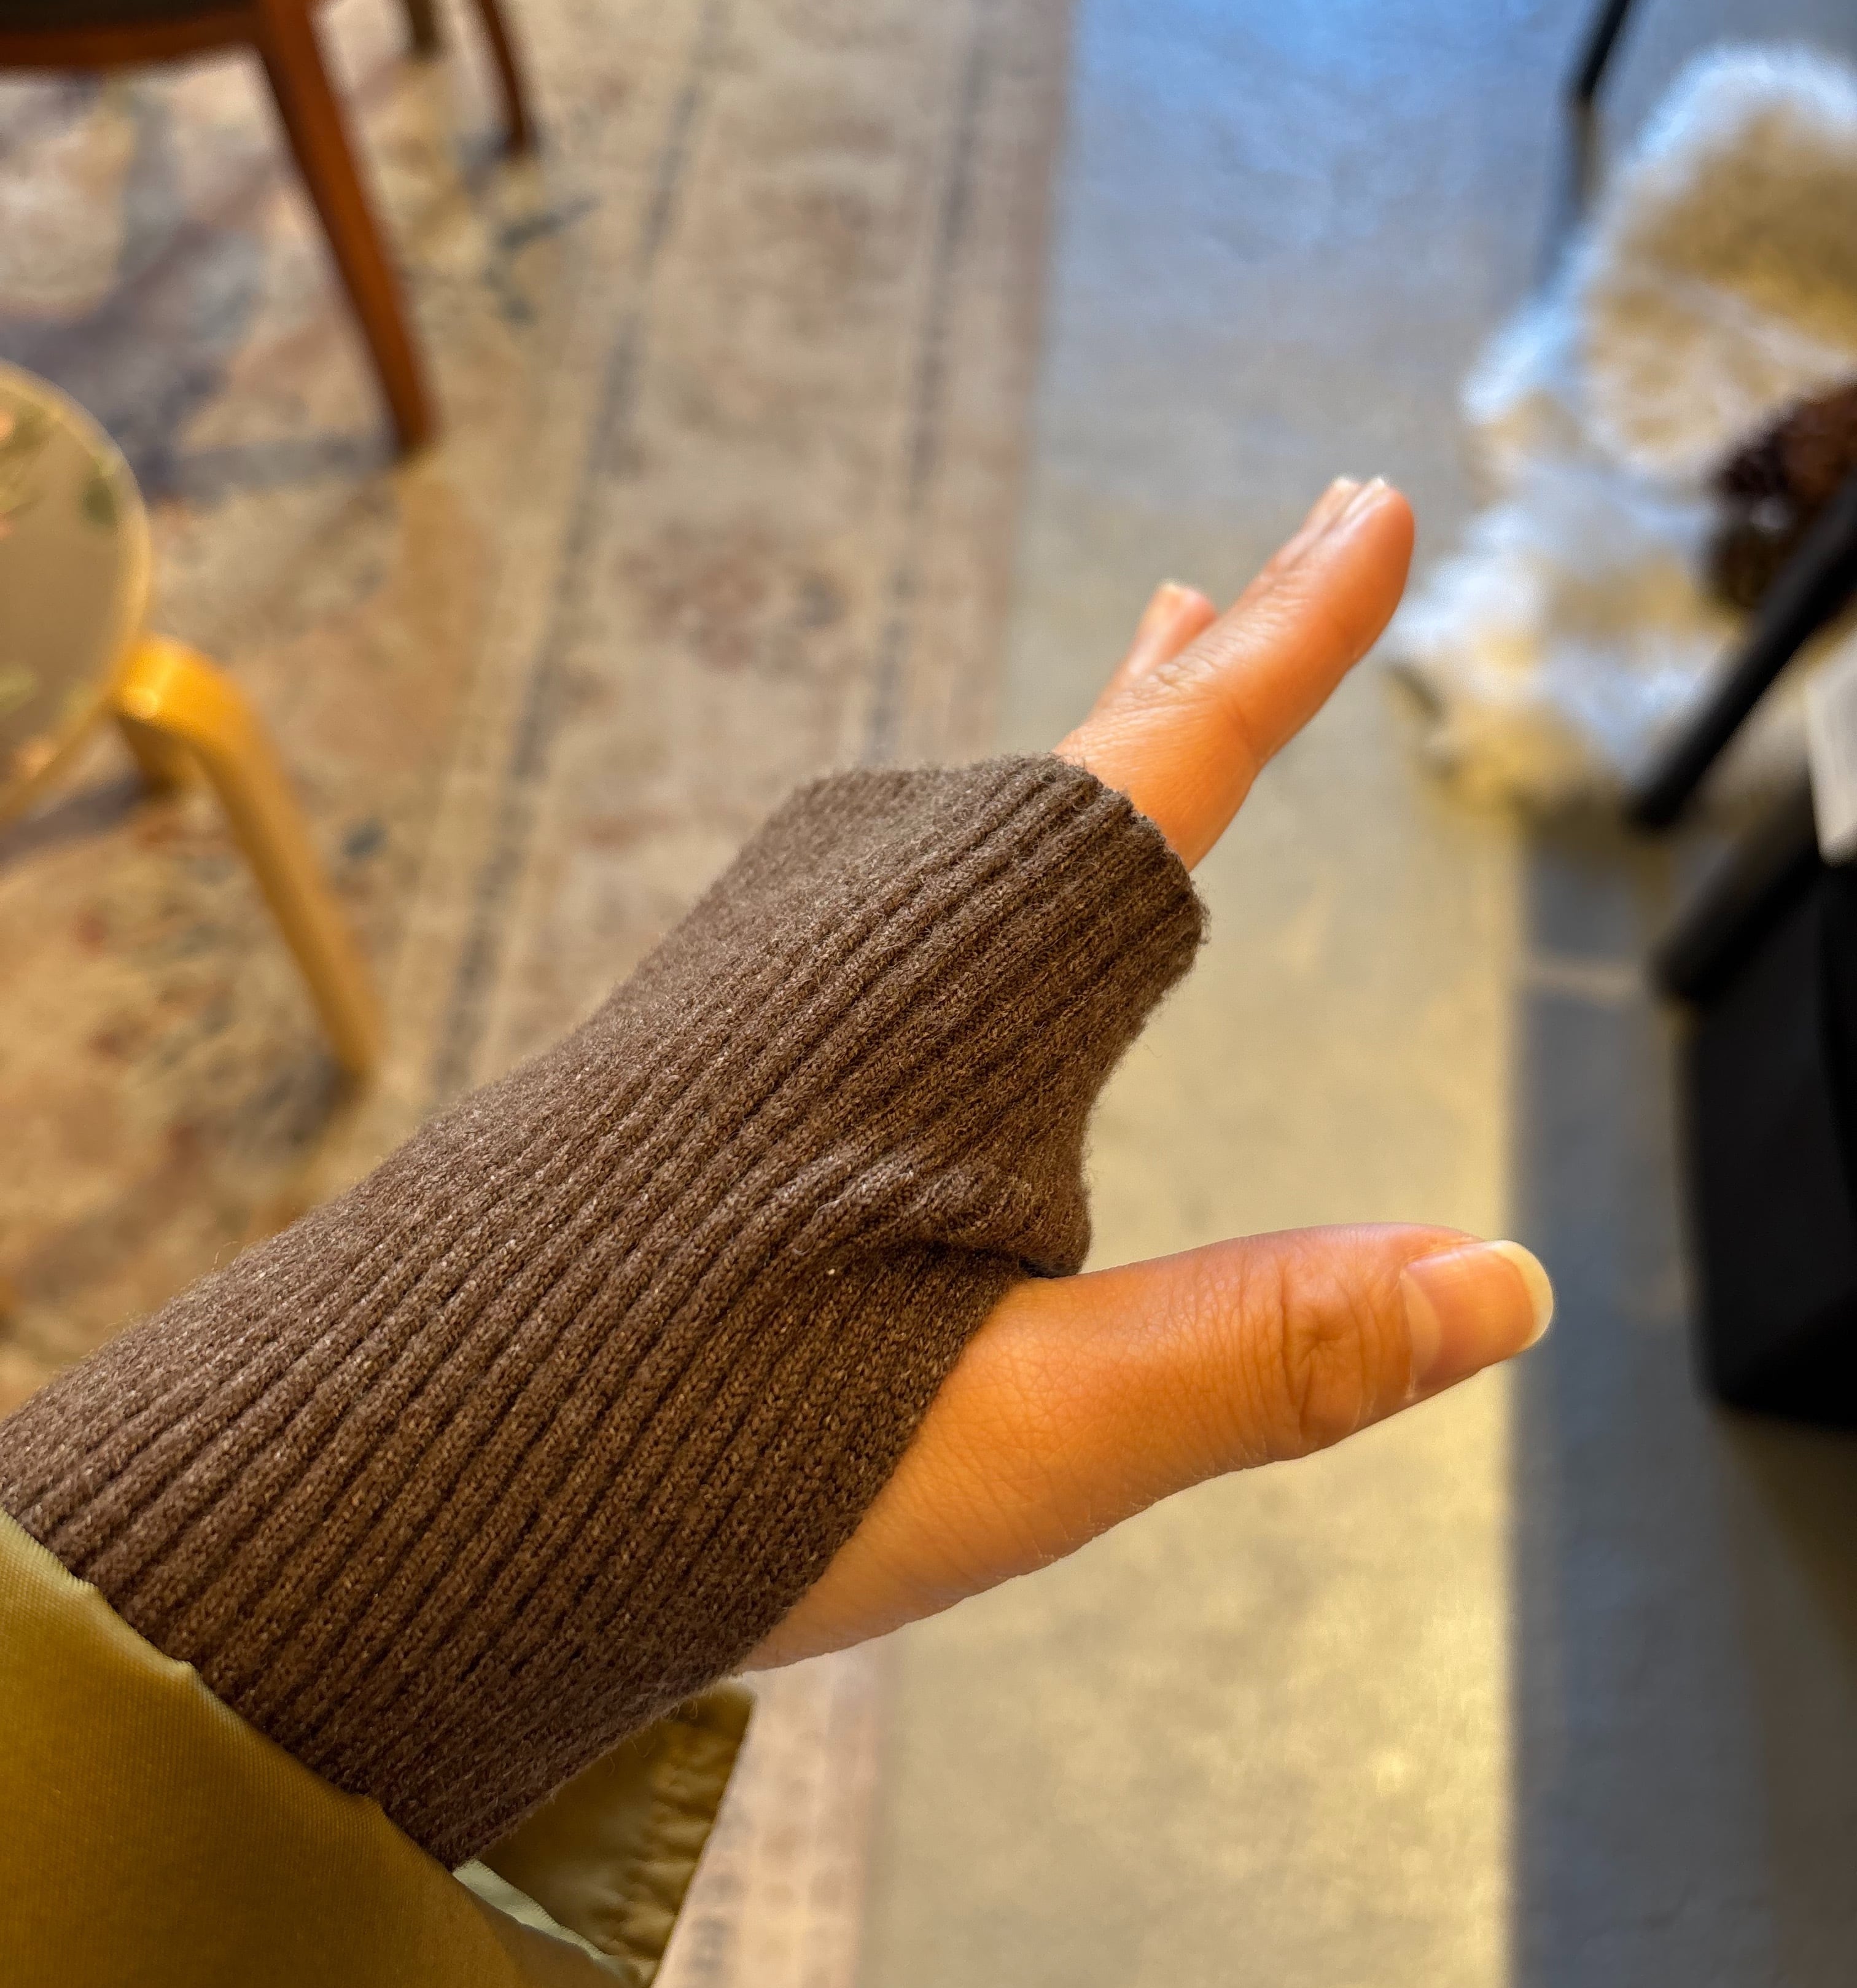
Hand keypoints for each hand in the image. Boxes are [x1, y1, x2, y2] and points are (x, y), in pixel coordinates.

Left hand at [748, 478, 1551, 1667]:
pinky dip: (961, 849)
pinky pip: (863, 895)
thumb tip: (1500, 1284)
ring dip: (1073, 746)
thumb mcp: (1028, 1433)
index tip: (1368, 503)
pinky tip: (944, 905)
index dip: (1290, 641)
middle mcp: (851, 948)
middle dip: (1190, 666)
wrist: (381, 1484)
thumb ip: (1267, 1349)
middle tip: (1270, 557)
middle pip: (1063, 771)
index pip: (1167, 778)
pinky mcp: (690, 1043)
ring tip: (1144, 666)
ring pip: (955, 821)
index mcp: (964, 1010)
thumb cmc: (688, 1463)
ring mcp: (756, 980)